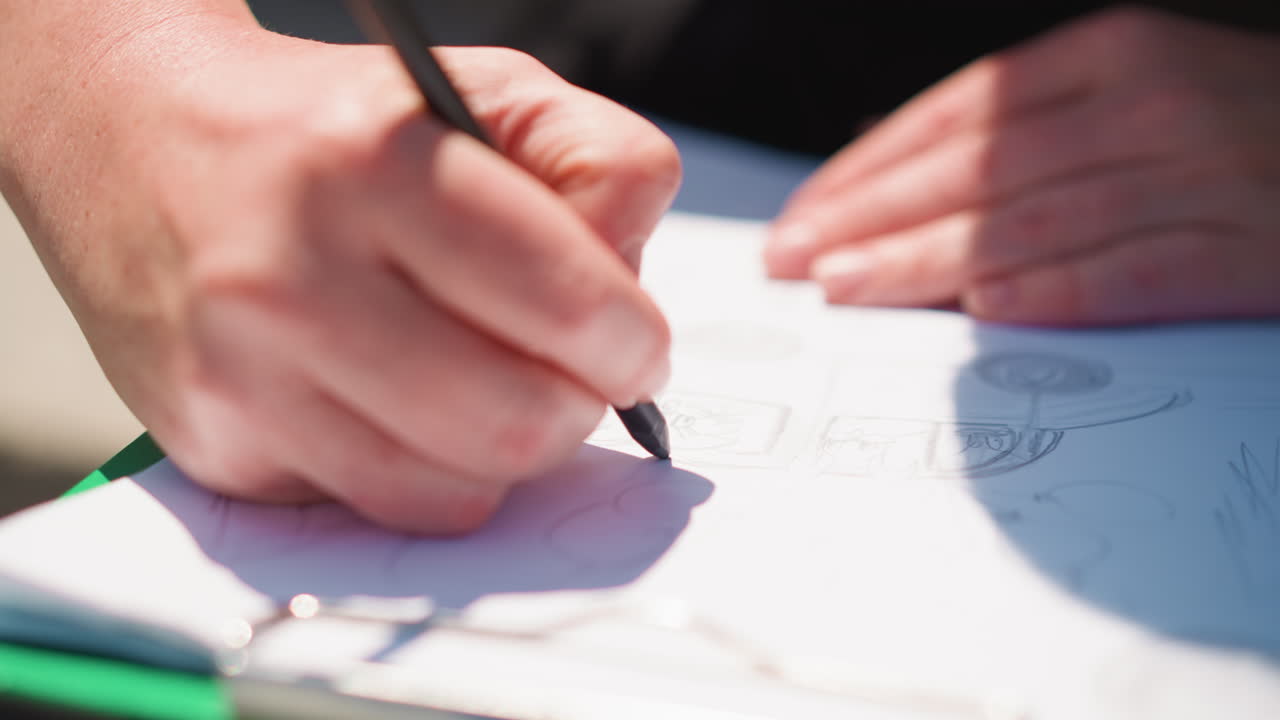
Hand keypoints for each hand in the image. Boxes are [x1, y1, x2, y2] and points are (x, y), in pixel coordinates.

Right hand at [3, 22, 678, 532]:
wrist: (143, 146)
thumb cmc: (335, 129)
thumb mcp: (485, 94)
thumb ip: (601, 165)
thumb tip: (631, 296)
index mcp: (377, 164)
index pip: (567, 304)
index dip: (633, 343)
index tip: (632, 342)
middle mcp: (292, 272)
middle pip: (518, 421)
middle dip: (579, 408)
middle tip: (570, 373)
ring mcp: (244, 372)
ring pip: (456, 489)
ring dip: (507, 452)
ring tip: (487, 382)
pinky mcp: (217, 444)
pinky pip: (382, 509)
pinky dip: (428, 475)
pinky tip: (405, 408)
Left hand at [766, 7, 1279, 324]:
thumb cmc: (1240, 129)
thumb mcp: (1132, 92)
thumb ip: (1021, 126)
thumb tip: (886, 162)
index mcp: (1111, 57)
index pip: (959, 114)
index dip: (867, 167)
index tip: (804, 214)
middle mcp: (1149, 104)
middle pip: (979, 168)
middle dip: (871, 218)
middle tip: (796, 260)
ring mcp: (1203, 172)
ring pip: (1034, 222)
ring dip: (928, 261)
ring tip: (848, 288)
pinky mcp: (1250, 247)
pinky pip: (1135, 271)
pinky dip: (1057, 292)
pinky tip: (986, 313)